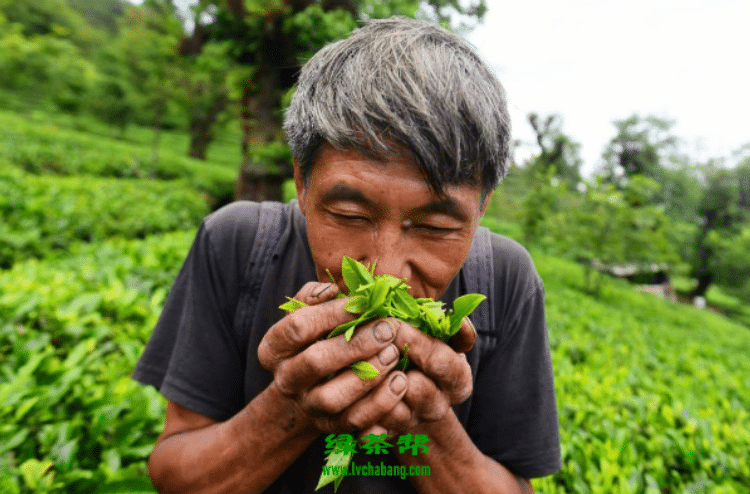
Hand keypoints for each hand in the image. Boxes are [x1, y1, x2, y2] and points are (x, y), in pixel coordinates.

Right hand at [257, 282, 408, 433]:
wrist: (315, 386)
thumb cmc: (319, 338)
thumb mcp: (310, 313)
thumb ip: (315, 296)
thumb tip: (330, 291)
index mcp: (274, 348)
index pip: (298, 327)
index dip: (333, 313)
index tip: (364, 303)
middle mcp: (285, 380)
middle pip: (315, 362)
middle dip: (355, 344)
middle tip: (387, 329)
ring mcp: (307, 407)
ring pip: (332, 398)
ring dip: (367, 375)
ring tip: (394, 354)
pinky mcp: (330, 428)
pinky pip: (354, 422)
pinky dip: (381, 403)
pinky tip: (400, 381)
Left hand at [363, 317, 474, 436]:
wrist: (403, 393)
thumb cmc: (421, 354)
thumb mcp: (442, 338)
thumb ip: (454, 330)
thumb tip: (463, 323)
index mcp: (457, 381)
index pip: (440, 361)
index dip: (415, 341)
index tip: (394, 323)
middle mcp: (437, 407)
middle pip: (420, 391)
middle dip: (394, 366)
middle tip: (376, 346)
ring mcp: (409, 423)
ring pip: (393, 414)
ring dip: (375, 389)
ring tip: (361, 365)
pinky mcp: (382, 436)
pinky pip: (370, 435)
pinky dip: (360, 419)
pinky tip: (350, 398)